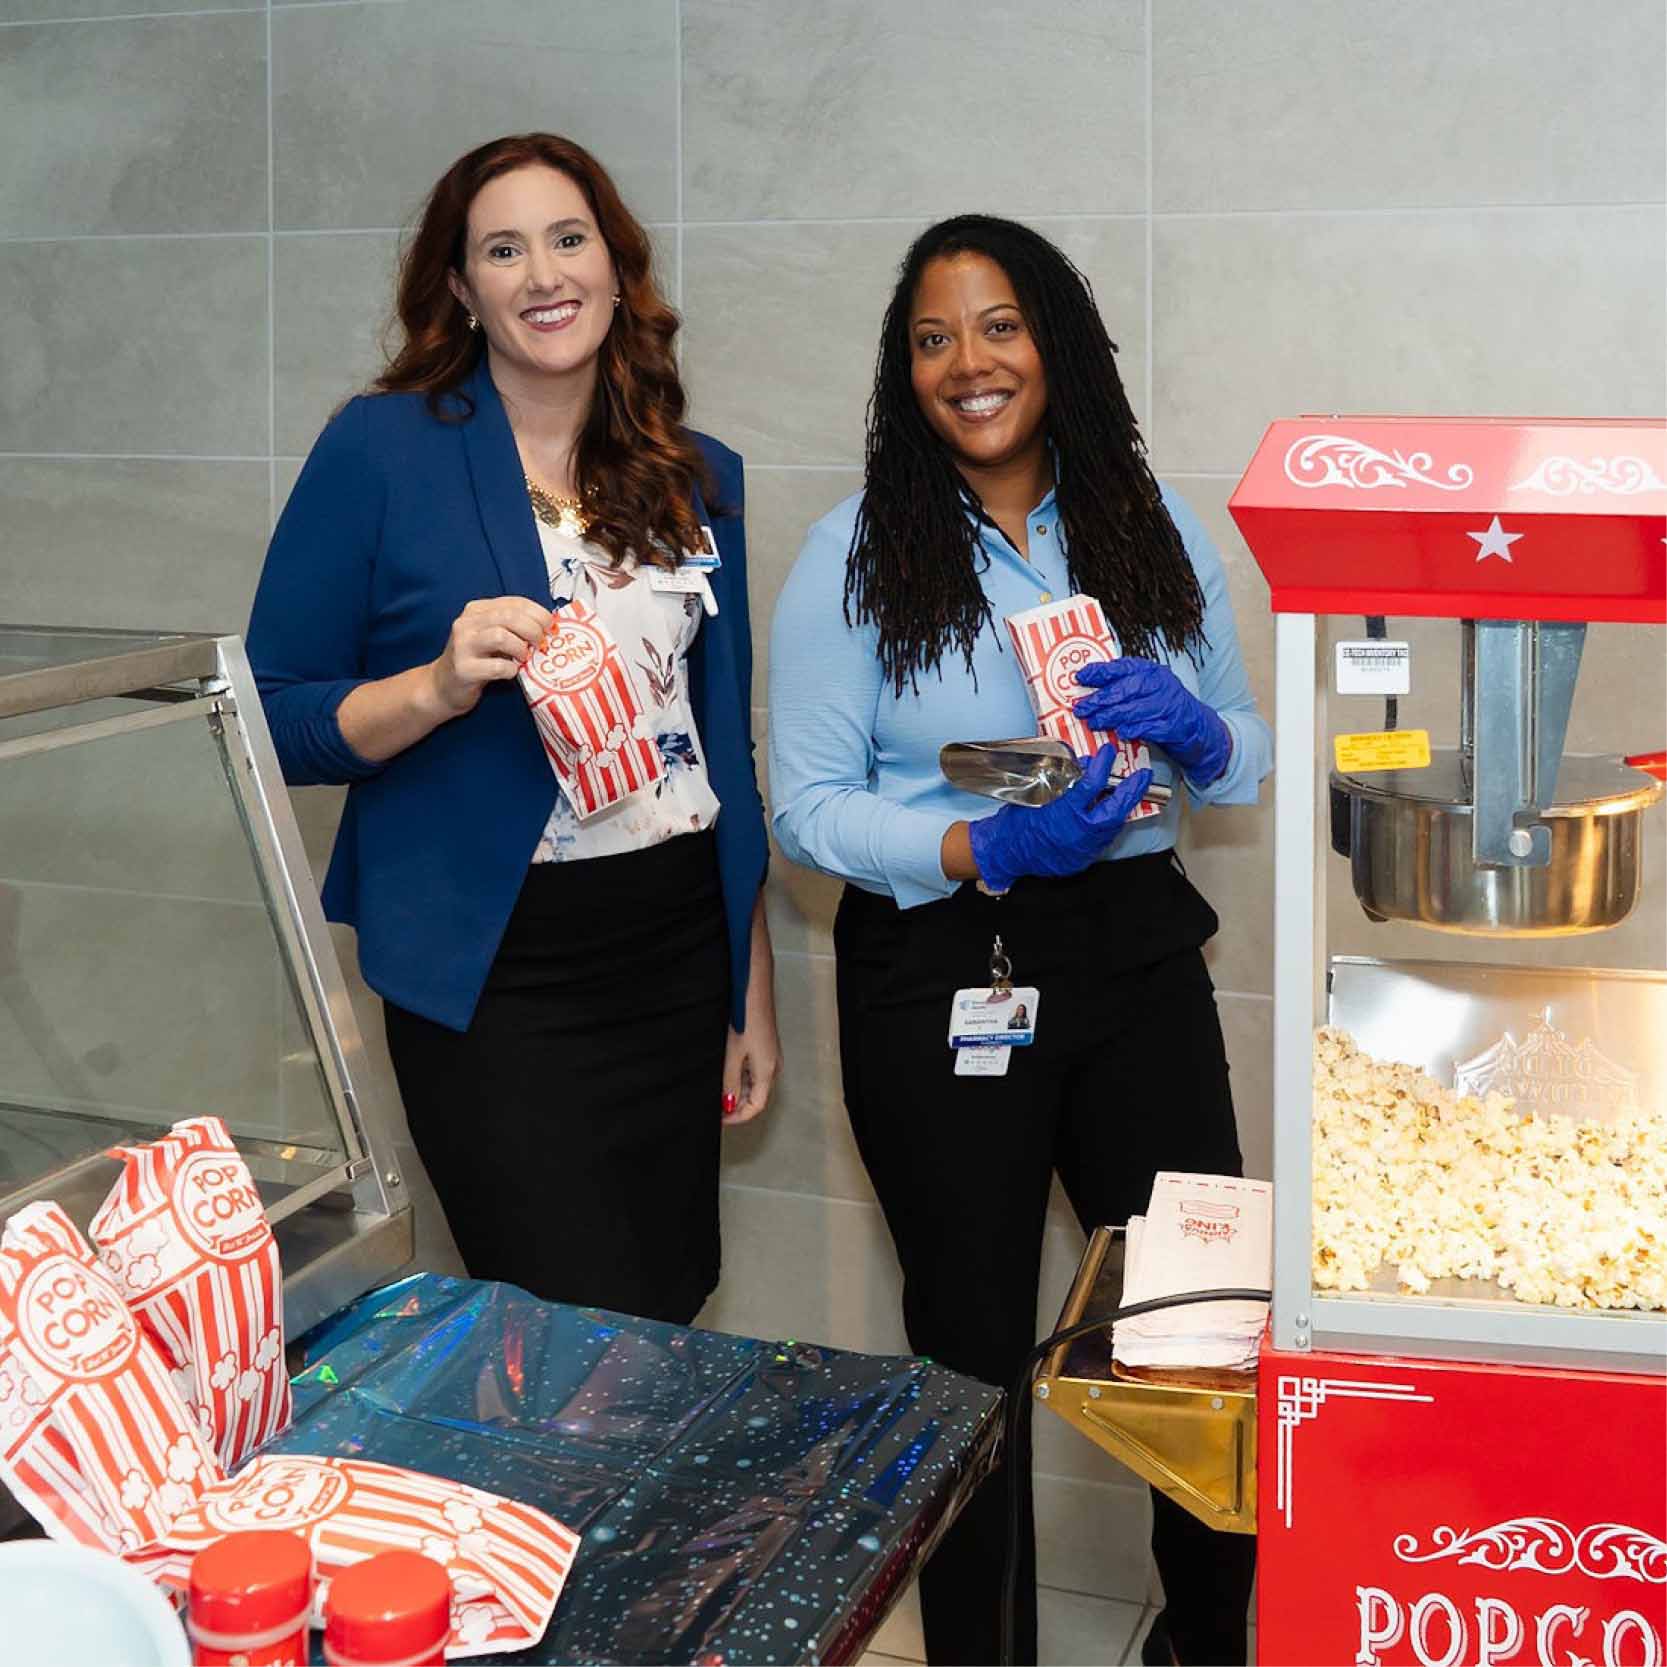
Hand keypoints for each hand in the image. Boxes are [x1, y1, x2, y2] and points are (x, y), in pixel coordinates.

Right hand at [427, 596, 552, 716]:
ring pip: (501, 636)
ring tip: (524, 658)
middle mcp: (467, 623)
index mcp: (477, 610)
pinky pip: (496, 666)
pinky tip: (511, 672)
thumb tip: (549, 627)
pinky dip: (511, 670)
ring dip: (521, 648)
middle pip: (510, 617)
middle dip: (533, 629)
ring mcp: (463, 645)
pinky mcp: (464, 669)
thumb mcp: (492, 636)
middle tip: (541, 643)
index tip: (550, 626)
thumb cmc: (476, 660)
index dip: (538, 613)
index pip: (514, 602)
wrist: (444, 686)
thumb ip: (514, 627)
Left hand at [722, 1021, 778, 1125]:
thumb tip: (727, 1104)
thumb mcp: (732, 1053)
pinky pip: (753, 1071)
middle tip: (714, 1107)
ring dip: (736, 1091)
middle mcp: (773, 1067)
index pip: (756, 1107)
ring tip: (716, 1090)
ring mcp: (770, 1057)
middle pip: (756, 1097)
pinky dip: (739, 1077)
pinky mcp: (764, 1048)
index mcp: (768, 1071)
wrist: (754, 989)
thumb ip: (730, 1081)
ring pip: (753, 1085)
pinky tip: (724, 1072)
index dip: (737, 1117)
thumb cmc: (745, 1016)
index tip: (720, 1120)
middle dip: (735, 1105)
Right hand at [967, 748, 1151, 892]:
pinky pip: (1103, 839)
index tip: (1108, 753)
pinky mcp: (1084, 858)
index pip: (1091, 784)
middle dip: (1131, 791)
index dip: (1103, 765)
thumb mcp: (1037, 796)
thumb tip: (1083, 768)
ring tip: (1128, 794)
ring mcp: (1083, 847)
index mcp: (1064, 813)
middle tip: (1142, 776)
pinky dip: (1109, 825)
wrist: (1009, 853)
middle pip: (1114, 810)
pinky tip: (1109, 815)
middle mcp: (1077, 831)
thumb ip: (1063, 784)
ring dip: (1122, 808)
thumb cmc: (1018, 824)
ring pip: (1113, 826)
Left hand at [1071, 657, 1231, 782]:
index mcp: (1150, 671)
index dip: (1099, 671)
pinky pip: (1148, 727)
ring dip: (1110, 717)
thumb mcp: (1145, 690)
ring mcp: (1168, 704)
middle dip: (1100, 699)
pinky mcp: (1173, 725)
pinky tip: (1120, 732)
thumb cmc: (1164, 706)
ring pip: (1133, 709)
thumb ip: (1122, 687)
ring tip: (1094, 723)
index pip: (1122, 667)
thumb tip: (1089, 690)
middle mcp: (1160, 684)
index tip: (1080, 677)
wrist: (1197, 726)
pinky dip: (1132, 730)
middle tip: (1082, 708)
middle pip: (1125, 689)